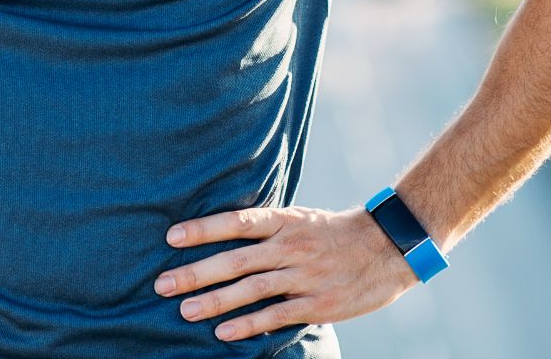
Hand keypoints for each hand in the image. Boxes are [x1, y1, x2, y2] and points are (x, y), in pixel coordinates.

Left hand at [154, 204, 418, 341]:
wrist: (388, 248)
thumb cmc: (332, 233)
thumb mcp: (299, 218)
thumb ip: (264, 227)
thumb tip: (219, 231)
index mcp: (284, 220)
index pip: (237, 221)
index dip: (203, 228)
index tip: (171, 236)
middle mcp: (291, 246)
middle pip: (236, 259)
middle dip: (196, 272)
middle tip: (162, 284)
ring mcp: (305, 275)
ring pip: (252, 289)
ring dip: (216, 301)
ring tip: (185, 310)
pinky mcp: (318, 304)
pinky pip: (277, 315)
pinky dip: (249, 324)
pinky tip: (223, 332)